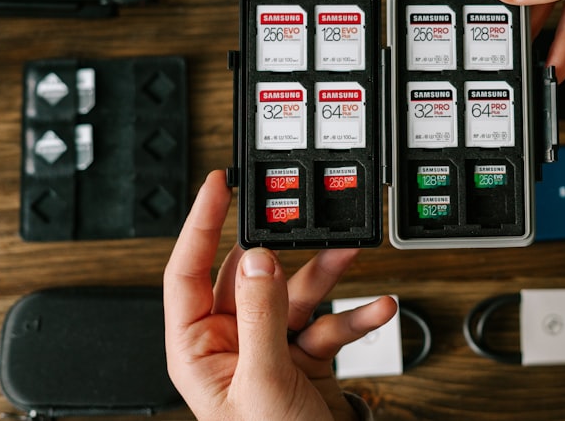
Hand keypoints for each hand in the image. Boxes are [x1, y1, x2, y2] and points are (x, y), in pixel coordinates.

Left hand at [164, 170, 396, 420]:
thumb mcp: (264, 379)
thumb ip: (261, 314)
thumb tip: (257, 257)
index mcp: (197, 349)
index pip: (186, 271)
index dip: (200, 224)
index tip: (219, 185)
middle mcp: (230, 343)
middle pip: (251, 275)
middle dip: (286, 250)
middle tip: (305, 219)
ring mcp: (269, 348)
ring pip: (295, 293)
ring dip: (327, 277)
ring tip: (352, 255)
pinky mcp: (304, 357)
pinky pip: (328, 322)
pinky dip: (354, 315)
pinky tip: (377, 307)